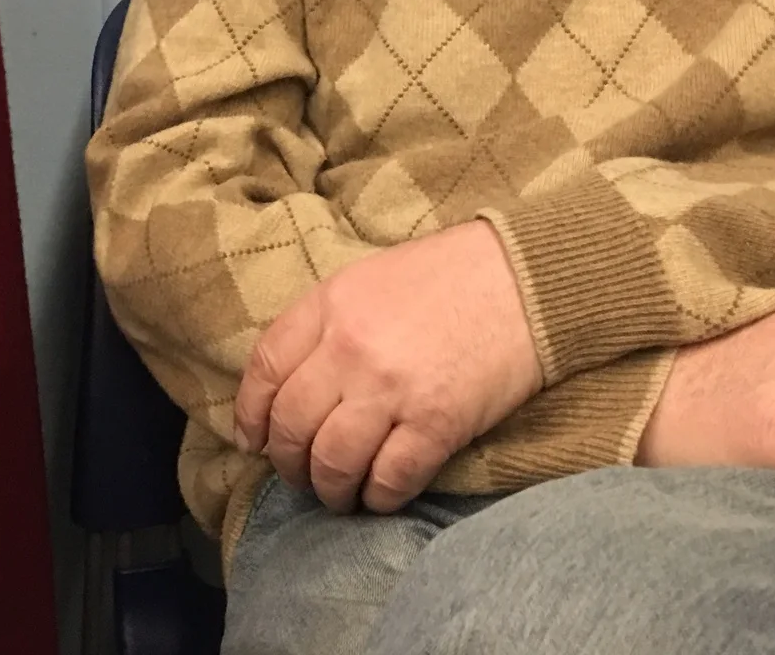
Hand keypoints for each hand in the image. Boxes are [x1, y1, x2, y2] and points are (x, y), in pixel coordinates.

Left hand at [232, 220, 543, 513]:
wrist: (524, 278)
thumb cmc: (445, 277)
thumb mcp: (367, 280)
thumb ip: (325, 324)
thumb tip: (288, 386)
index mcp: (330, 305)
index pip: (265, 369)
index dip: (250, 414)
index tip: (253, 440)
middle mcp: (351, 348)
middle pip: (292, 425)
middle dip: (289, 463)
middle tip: (300, 475)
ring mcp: (392, 389)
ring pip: (333, 463)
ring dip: (329, 490)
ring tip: (339, 495)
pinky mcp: (438, 423)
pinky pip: (389, 479)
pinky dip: (378, 498)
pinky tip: (380, 495)